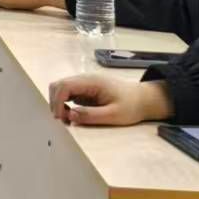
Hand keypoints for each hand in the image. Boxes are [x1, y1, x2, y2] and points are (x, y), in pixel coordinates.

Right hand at [49, 76, 173, 126]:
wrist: (144, 99)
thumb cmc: (131, 106)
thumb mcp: (114, 115)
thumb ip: (91, 115)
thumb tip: (70, 115)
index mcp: (91, 82)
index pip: (64, 86)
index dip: (58, 101)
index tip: (61, 118)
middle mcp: (84, 79)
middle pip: (58, 85)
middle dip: (55, 102)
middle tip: (63, 120)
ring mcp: (83, 83)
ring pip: (60, 88)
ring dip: (58, 103)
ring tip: (68, 119)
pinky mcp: (84, 89)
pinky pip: (68, 93)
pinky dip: (64, 103)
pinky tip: (72, 114)